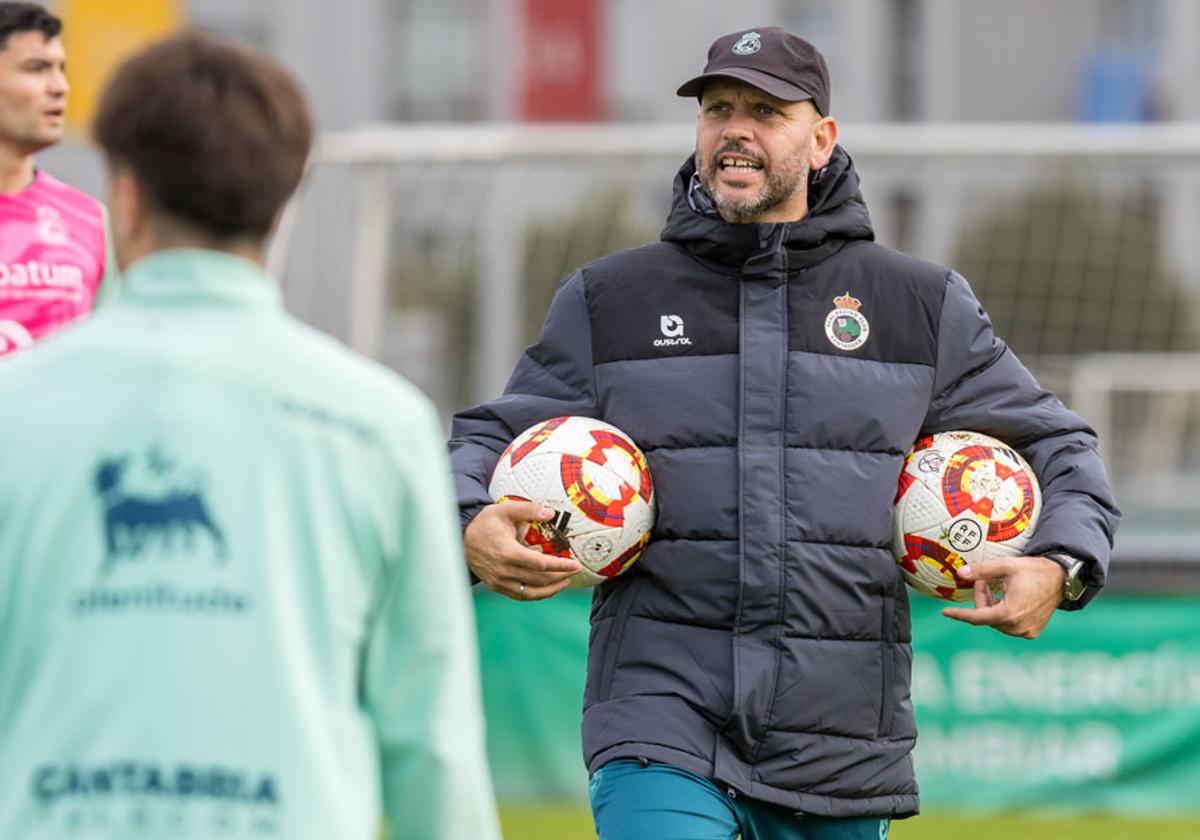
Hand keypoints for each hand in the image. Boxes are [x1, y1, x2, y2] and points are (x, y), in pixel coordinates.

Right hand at [464, 500, 581, 600]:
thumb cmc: (485, 522)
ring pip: (531, 592)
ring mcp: (499, 581)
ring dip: (551, 589)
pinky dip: (536, 594)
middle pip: (539, 579)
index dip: (560, 565)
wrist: (461, 538)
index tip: (575, 564)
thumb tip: (551, 513)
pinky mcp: (496, 587)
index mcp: (507, 552)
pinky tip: (548, 588)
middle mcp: (503, 571)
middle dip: (560, 576)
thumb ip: (528, 509)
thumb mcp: (505, 509)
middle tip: (576, 570)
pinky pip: (520, 595)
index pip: (540, 564)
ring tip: (566, 582)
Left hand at [941, 556, 1065, 638]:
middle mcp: (1017, 627)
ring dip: (991, 606)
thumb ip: (982, 571)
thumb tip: (960, 573)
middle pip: (986, 616)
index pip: (976, 617)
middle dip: (981, 598)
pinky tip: (1007, 598)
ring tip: (998, 588)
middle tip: (984, 580)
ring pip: (996, 621)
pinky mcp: (1031, 632)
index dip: (959, 614)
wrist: (1061, 579)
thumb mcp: (1006, 566)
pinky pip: (1008, 625)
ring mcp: (1025, 631)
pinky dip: (1002, 613)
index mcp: (1009, 613)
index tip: (945, 612)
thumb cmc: (1034, 571)